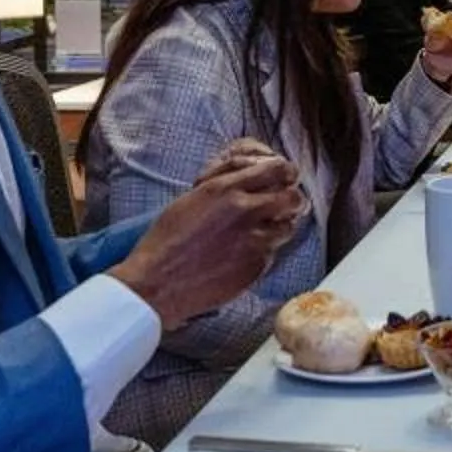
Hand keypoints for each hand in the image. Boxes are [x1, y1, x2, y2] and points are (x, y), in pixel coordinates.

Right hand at [112, 145, 304, 330]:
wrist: (158, 283)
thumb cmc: (166, 240)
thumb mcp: (192, 197)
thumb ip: (225, 183)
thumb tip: (249, 175)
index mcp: (225, 189)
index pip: (277, 169)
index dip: (284, 173)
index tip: (283, 178)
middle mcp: (245, 211)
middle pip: (293, 198)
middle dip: (290, 200)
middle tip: (281, 206)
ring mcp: (254, 241)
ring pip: (288, 227)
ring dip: (278, 227)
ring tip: (260, 231)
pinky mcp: (256, 267)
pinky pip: (272, 252)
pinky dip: (263, 251)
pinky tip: (242, 254)